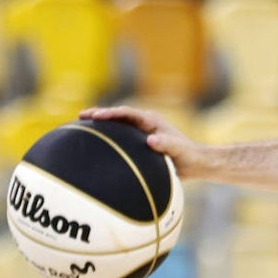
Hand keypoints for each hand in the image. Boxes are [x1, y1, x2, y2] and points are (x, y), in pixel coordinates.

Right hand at [79, 105, 200, 178]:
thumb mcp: (179, 151)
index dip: (110, 113)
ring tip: (81, 126)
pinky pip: (121, 136)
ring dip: (102, 124)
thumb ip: (167, 145)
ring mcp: (142, 132)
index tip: (95, 116)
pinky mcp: (140, 141)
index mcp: (151, 121)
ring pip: (118, 124)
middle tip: (80, 115)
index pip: (127, 113)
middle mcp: (145, 123)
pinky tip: (96, 145)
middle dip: (100, 114)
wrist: (196, 163)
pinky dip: (108, 136)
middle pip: (118, 115)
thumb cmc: (188, 157)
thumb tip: (151, 140)